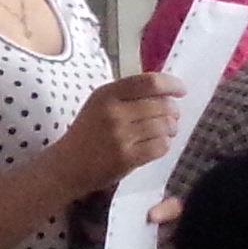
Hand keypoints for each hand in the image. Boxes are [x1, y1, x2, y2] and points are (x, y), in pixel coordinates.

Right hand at [54, 73, 182, 194]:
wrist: (66, 166)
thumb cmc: (87, 133)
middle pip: (161, 105)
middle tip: (172, 117)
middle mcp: (113, 112)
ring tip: (166, 132)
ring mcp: (120, 136)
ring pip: (164, 126)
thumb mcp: (99, 105)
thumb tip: (165, 92)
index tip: (181, 90)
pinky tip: (157, 145)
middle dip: (173, 111)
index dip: (171, 84)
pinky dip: (164, 145)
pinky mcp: (126, 157)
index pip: (149, 82)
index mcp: (106, 94)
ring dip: (170, 129)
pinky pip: (160, 147)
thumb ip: (127, 95)